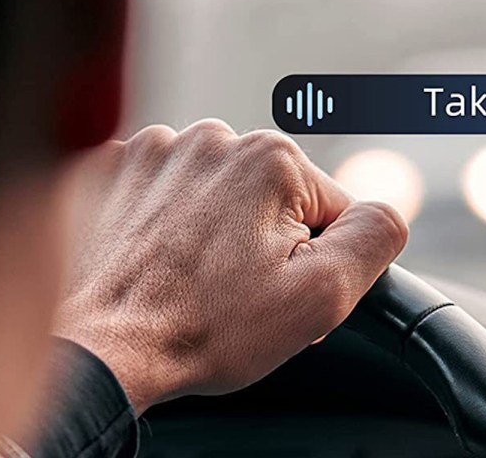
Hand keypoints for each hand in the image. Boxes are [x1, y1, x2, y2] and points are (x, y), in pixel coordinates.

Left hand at [55, 120, 407, 412]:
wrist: (98, 349)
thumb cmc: (204, 328)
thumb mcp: (320, 296)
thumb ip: (375, 237)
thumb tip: (387, 209)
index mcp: (271, 157)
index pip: (330, 208)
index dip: (314, 260)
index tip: (275, 292)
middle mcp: (212, 137)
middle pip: (270, 197)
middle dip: (264, 243)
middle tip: (233, 294)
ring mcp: (153, 151)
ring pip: (215, 194)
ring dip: (212, 231)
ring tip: (189, 282)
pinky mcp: (109, 171)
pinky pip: (160, 194)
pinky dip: (163, 224)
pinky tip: (153, 264)